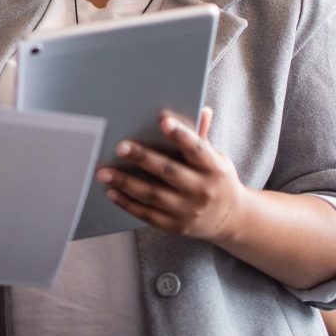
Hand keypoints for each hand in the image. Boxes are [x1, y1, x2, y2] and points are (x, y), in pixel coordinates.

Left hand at [97, 108, 244, 240]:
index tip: (163, 120)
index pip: (196, 148)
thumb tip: (201, 109)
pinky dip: (128, 203)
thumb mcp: (218, 158)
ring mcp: (189, 210)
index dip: (180, 134)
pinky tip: (112, 192)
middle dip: (143, 158)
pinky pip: (148, 214)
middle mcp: (203, 190)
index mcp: (215, 168)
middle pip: (169, 171)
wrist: (231, 219)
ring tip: (104, 172)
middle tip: (120, 146)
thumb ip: (202, 137)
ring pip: (153, 195)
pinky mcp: (177, 226)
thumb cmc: (218, 179)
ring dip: (126, 183)